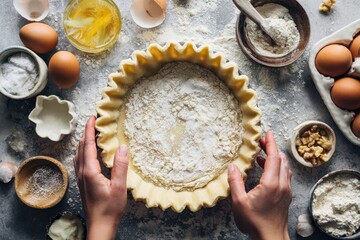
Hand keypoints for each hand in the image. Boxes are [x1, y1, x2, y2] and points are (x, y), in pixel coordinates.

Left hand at [74, 116, 128, 239]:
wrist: (100, 225)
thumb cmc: (110, 208)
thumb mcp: (119, 187)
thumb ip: (120, 166)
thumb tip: (122, 147)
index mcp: (90, 171)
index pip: (87, 145)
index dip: (89, 130)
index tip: (92, 117)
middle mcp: (82, 172)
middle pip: (81, 147)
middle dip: (86, 132)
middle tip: (93, 121)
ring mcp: (81, 177)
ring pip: (79, 154)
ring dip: (84, 141)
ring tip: (92, 133)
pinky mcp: (83, 182)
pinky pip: (80, 160)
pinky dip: (84, 150)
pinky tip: (90, 151)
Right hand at [227, 131, 291, 239]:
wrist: (270, 237)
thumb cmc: (255, 222)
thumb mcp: (239, 202)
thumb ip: (235, 182)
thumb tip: (232, 167)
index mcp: (271, 183)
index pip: (274, 157)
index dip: (271, 143)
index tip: (268, 133)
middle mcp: (282, 184)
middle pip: (281, 160)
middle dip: (272, 147)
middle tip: (262, 141)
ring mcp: (286, 190)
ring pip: (284, 167)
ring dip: (275, 157)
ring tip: (262, 154)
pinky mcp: (286, 195)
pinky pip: (284, 175)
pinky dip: (277, 167)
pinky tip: (266, 169)